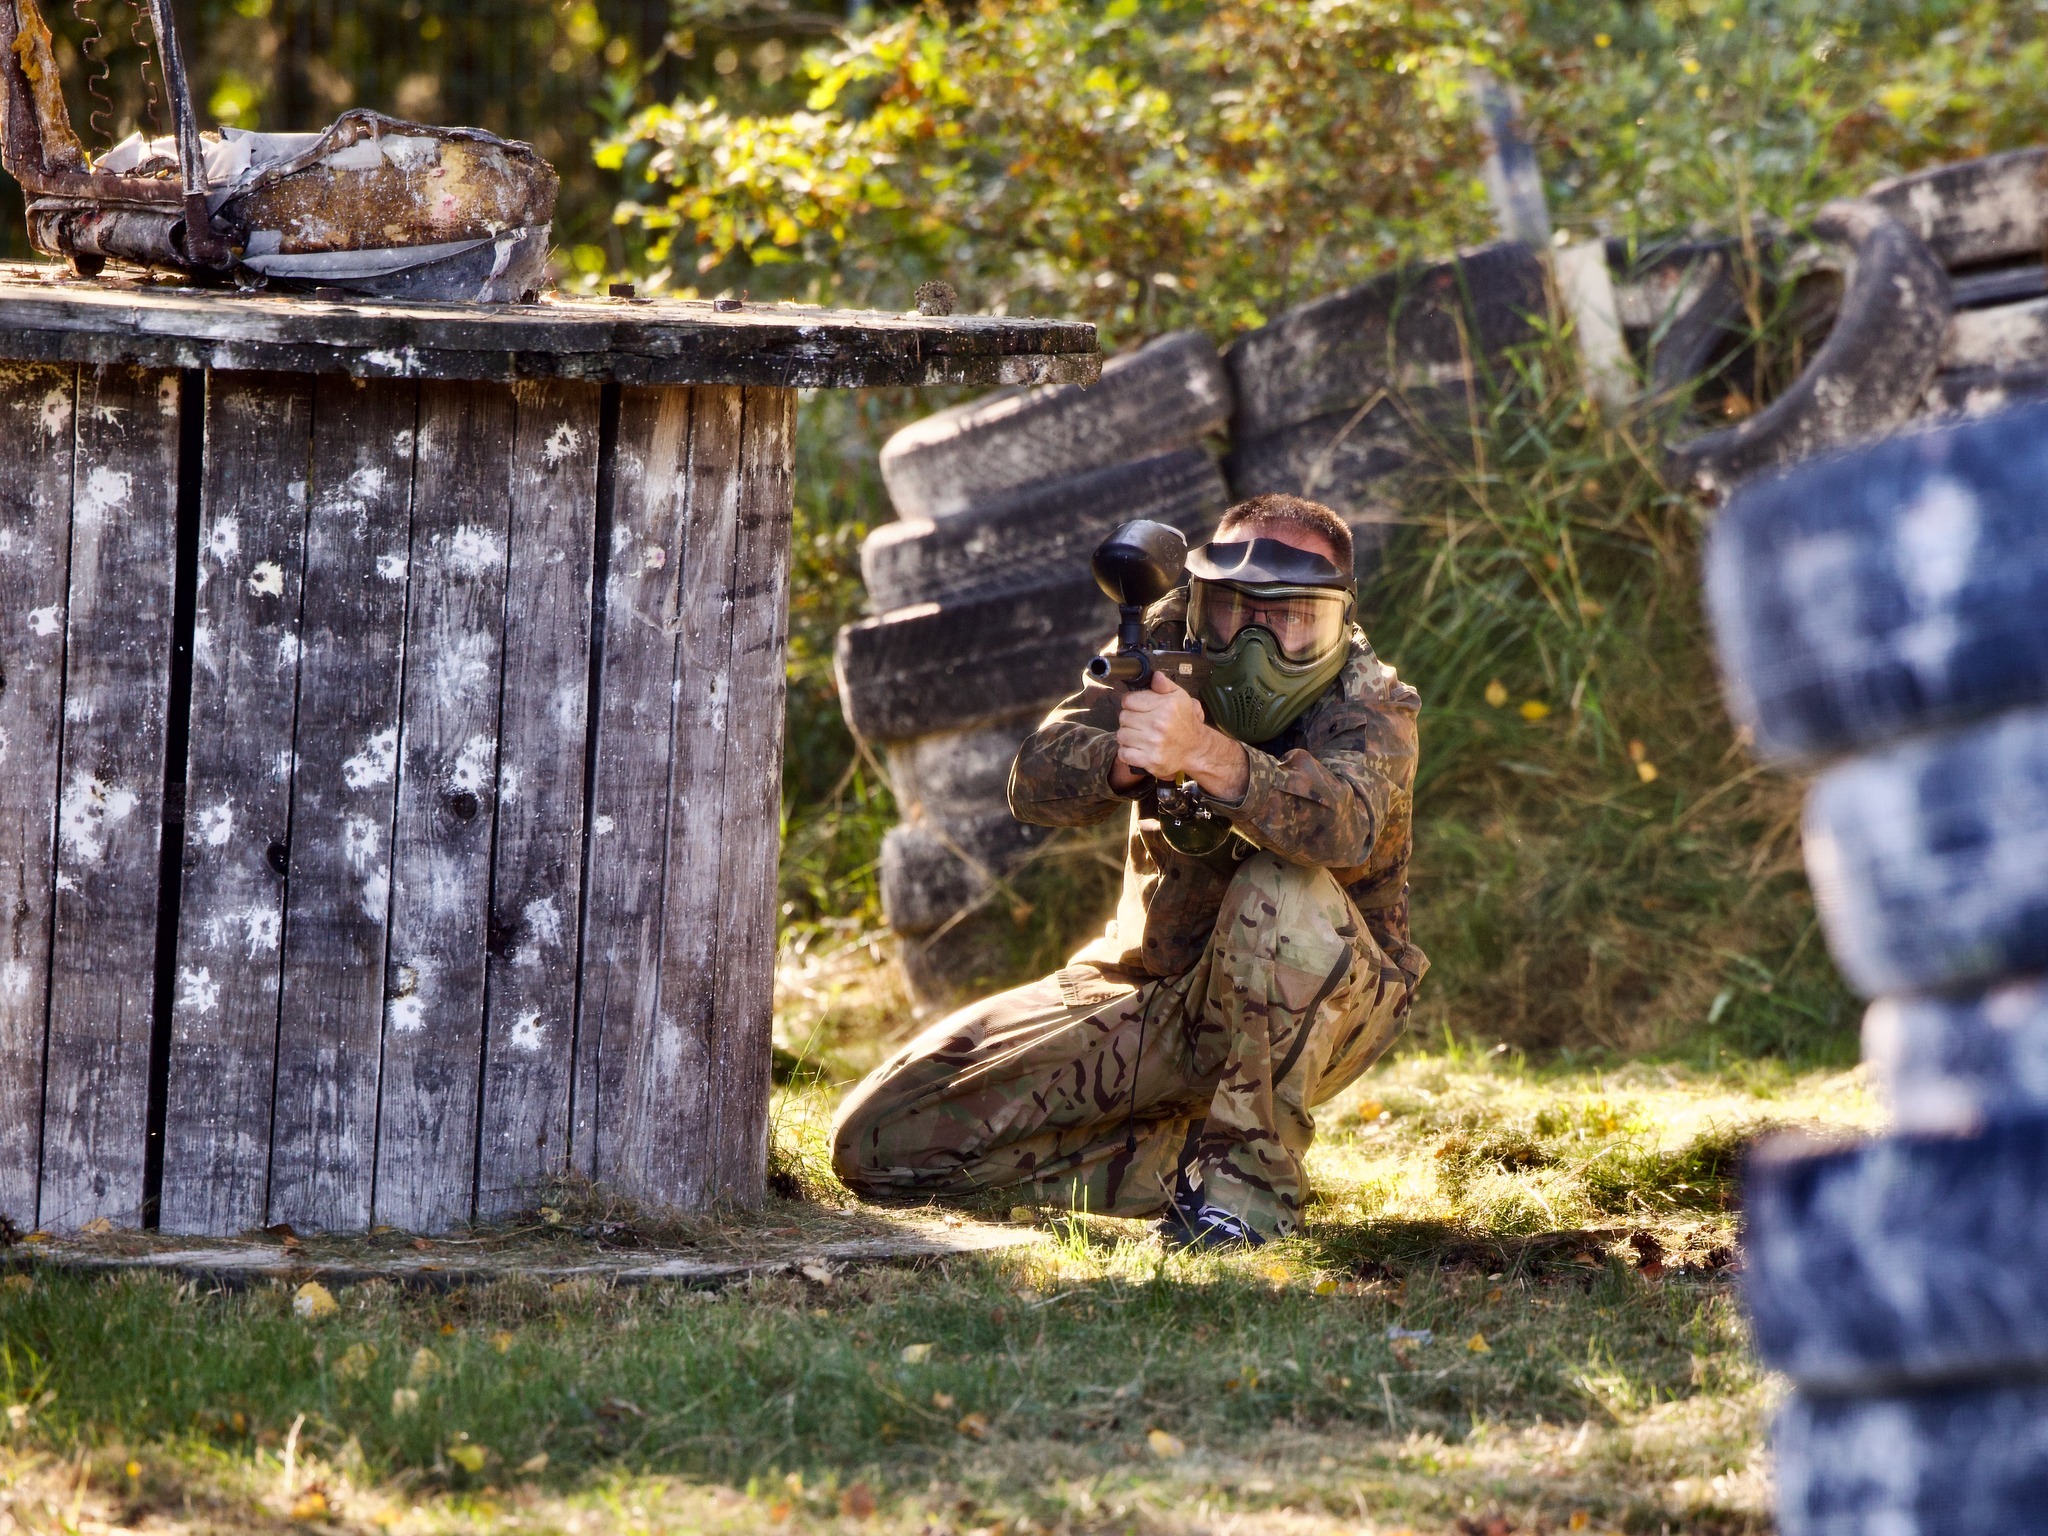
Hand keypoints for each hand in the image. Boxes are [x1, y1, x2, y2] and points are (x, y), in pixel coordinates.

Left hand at [1114, 671, 1249, 800]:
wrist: (1195, 749)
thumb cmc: (1185, 722)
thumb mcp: (1180, 698)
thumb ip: (1165, 685)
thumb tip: (1155, 676)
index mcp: (1165, 706)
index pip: (1128, 700)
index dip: (1132, 703)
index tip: (1139, 708)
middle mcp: (1159, 724)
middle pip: (1123, 717)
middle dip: (1130, 720)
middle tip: (1142, 723)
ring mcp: (1153, 743)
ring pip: (1121, 735)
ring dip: (1128, 736)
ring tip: (1141, 736)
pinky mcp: (1149, 760)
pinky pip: (1123, 753)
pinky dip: (1127, 752)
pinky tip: (1139, 748)